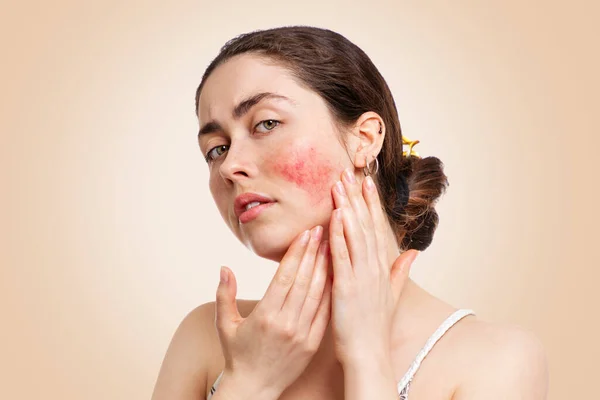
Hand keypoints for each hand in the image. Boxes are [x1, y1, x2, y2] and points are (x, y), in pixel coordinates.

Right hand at [214, 226, 332, 398]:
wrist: (253, 389)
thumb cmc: (236, 354)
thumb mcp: (224, 324)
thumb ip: (224, 294)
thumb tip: (224, 267)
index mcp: (265, 316)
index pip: (285, 276)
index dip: (297, 252)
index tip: (306, 232)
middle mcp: (286, 323)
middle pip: (305, 280)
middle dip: (314, 252)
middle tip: (322, 229)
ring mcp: (302, 334)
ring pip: (318, 294)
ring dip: (326, 268)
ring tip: (332, 245)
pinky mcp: (313, 343)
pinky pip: (325, 312)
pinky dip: (331, 292)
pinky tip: (336, 274)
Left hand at [328, 168, 418, 366]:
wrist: (369, 353)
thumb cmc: (375, 325)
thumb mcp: (392, 294)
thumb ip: (401, 270)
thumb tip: (414, 252)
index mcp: (382, 267)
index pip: (376, 227)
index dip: (371, 203)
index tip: (366, 181)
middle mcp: (374, 267)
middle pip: (366, 224)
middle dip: (357, 197)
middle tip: (350, 172)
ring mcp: (362, 275)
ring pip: (355, 234)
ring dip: (348, 207)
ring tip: (341, 184)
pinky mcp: (347, 286)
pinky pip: (343, 254)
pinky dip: (340, 233)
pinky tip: (336, 214)